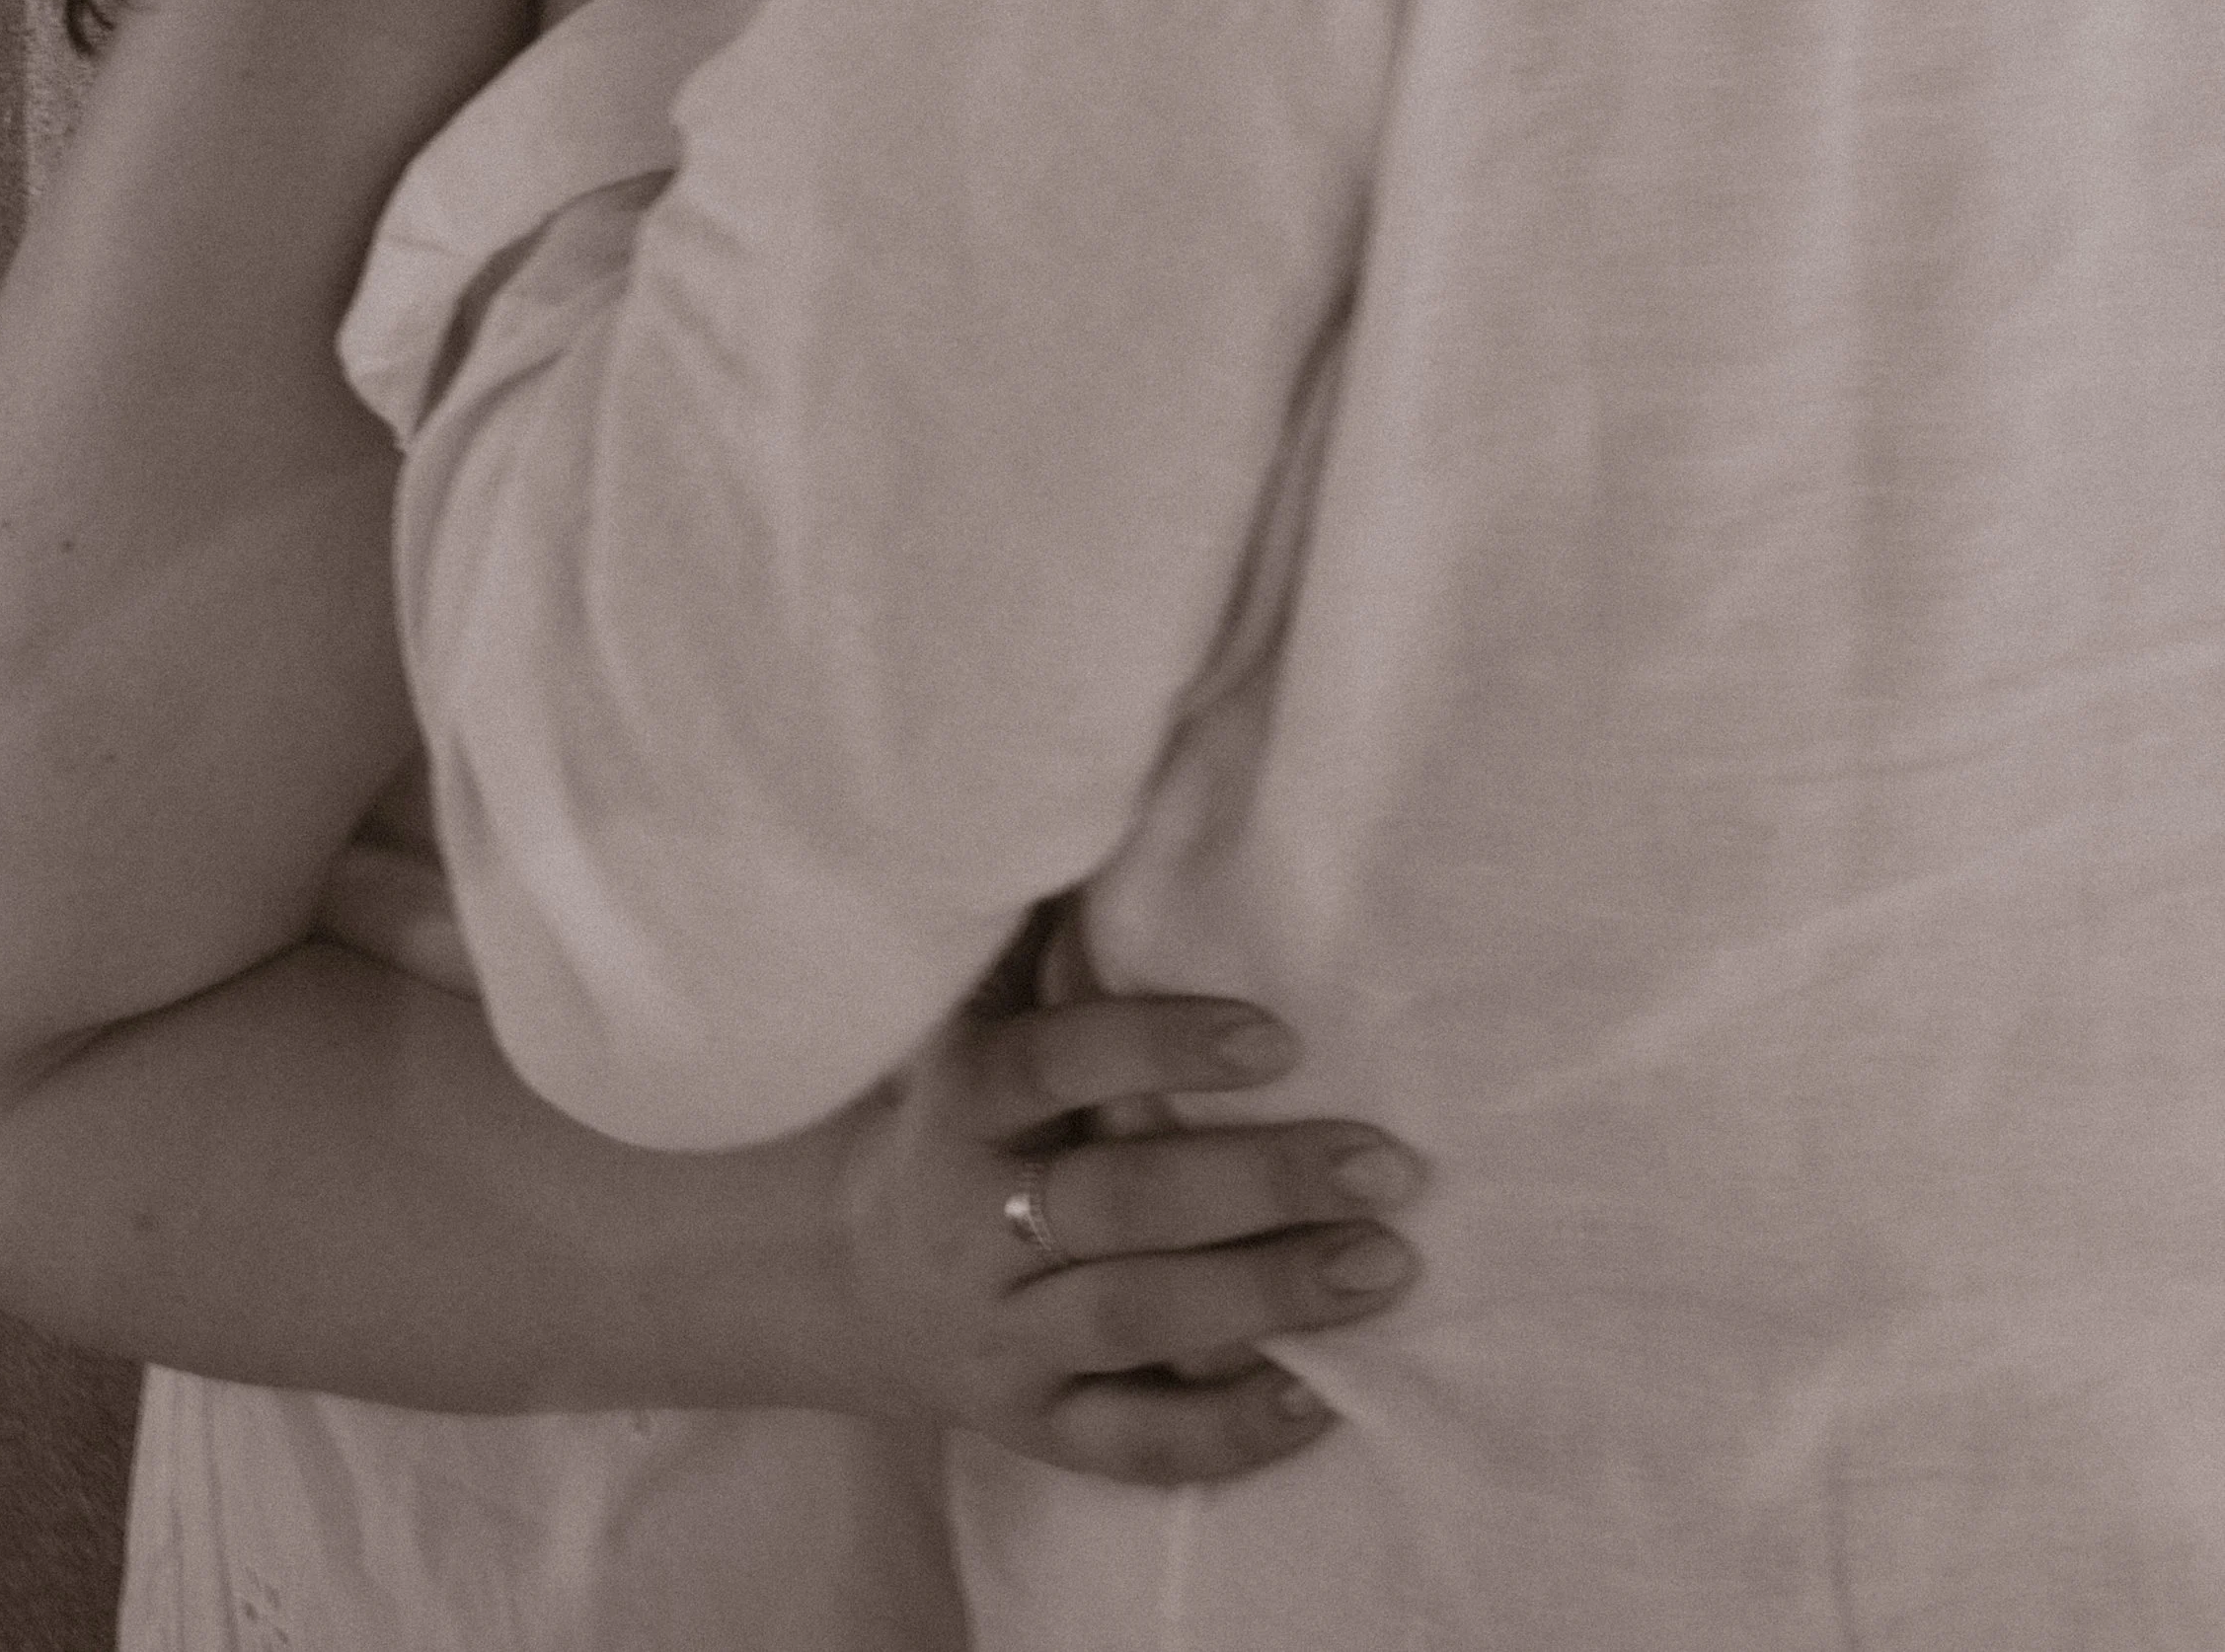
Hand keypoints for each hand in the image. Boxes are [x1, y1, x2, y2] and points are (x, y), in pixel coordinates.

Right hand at [829, 991, 1424, 1485]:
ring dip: (1267, 1294)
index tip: (1278, 1036)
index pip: (1054, 1064)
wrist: (845, 1274)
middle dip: (1258, 1182)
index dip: (1160, 1047)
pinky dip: (1227, 1432)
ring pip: (1134, 1319)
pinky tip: (1323, 1399)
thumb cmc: (961, 1115)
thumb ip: (1050, 936)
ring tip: (1385, 1265)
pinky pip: (1131, 1441)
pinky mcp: (1030, 1425)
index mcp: (963, 1102)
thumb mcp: (977, 1018)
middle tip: (1387, 1163)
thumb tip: (1160, 789)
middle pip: (1115, 1204)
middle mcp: (972, 1220)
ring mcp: (999, 1333)